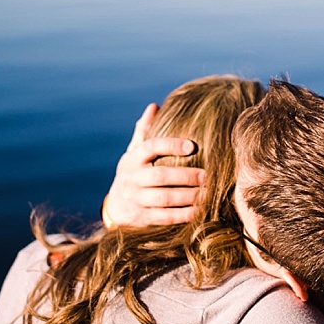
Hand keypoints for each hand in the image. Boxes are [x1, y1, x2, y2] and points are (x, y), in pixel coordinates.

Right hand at [102, 103, 204, 226]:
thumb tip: (154, 106)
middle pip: (160, 175)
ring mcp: (135, 199)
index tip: (192, 145)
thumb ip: (145, 131)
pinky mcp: (140, 217)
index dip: (170, 145)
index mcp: (133, 158)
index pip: (150, 147)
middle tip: (208, 175)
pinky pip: (164, 217)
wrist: (116, 206)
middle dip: (186, 176)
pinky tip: (199, 211)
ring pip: (164, 198)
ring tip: (207, 193)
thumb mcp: (134, 152)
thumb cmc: (133, 173)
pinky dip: (183, 215)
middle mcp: (131, 178)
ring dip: (188, 196)